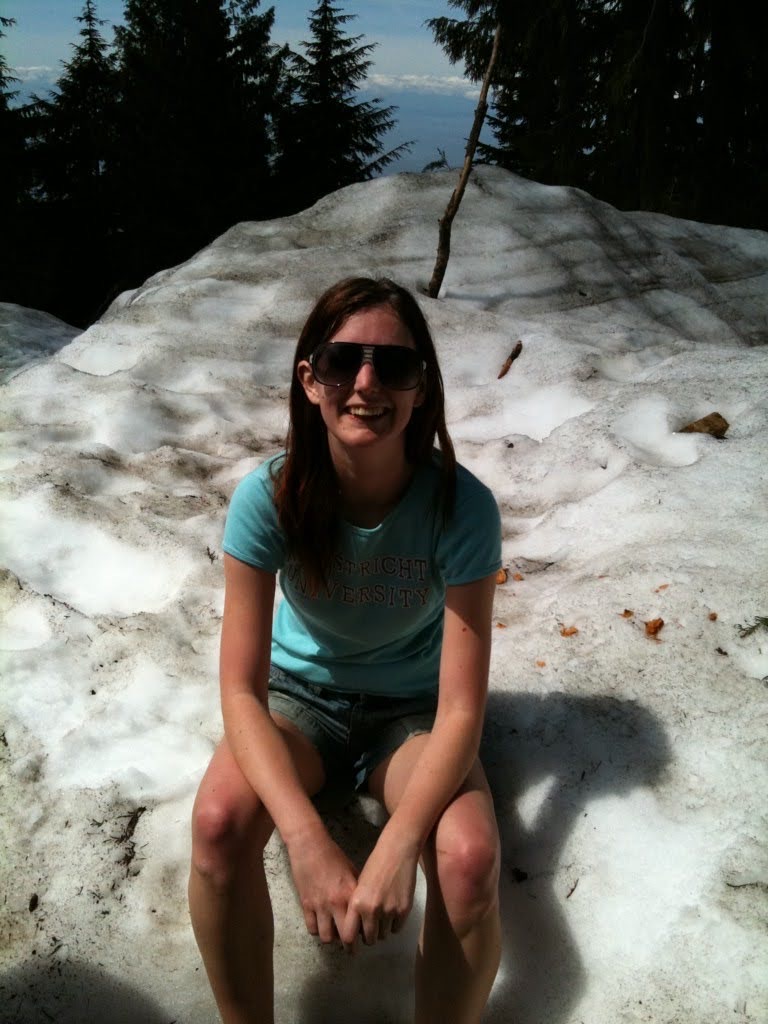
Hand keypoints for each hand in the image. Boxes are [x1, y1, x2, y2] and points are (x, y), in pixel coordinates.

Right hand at [287, 831, 358, 944]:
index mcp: (351, 894)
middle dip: (350, 947)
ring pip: (326, 937)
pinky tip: (321, 925)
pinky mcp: (305, 905)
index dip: (364, 934)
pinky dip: (317, 930)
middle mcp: (337, 903)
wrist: (309, 845)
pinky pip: (311, 928)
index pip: (361, 923)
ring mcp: (319, 905)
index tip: (365, 937)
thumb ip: (357, 891)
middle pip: (345, 937)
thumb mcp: (352, 871)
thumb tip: (364, 908)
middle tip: (351, 948)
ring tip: (335, 935)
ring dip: (332, 939)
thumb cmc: (333, 856)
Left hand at [340, 830, 418, 950]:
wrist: (397, 851)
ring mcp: (389, 911)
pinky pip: (396, 929)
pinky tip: (392, 911)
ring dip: (381, 930)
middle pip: (368, 939)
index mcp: (357, 903)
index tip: (351, 948)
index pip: (349, 936)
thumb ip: (356, 908)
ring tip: (382, 915)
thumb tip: (356, 929)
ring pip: (383, 935)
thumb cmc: (375, 865)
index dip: (349, 945)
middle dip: (368, 937)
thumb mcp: (359, 886)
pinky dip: (393, 924)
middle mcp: (372, 910)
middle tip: (369, 931)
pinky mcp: (404, 911)